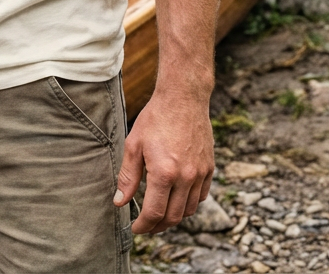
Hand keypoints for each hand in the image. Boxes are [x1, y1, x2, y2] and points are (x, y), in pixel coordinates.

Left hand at [113, 87, 214, 233]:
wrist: (183, 98)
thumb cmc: (155, 118)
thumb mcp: (134, 145)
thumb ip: (127, 177)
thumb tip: (120, 202)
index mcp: (163, 172)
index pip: (154, 212)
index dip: (144, 226)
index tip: (136, 228)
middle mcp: (185, 177)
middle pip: (173, 217)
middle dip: (157, 226)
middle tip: (146, 226)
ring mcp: (200, 174)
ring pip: (189, 210)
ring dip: (174, 217)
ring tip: (160, 214)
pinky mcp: (209, 168)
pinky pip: (201, 197)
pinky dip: (189, 204)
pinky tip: (177, 199)